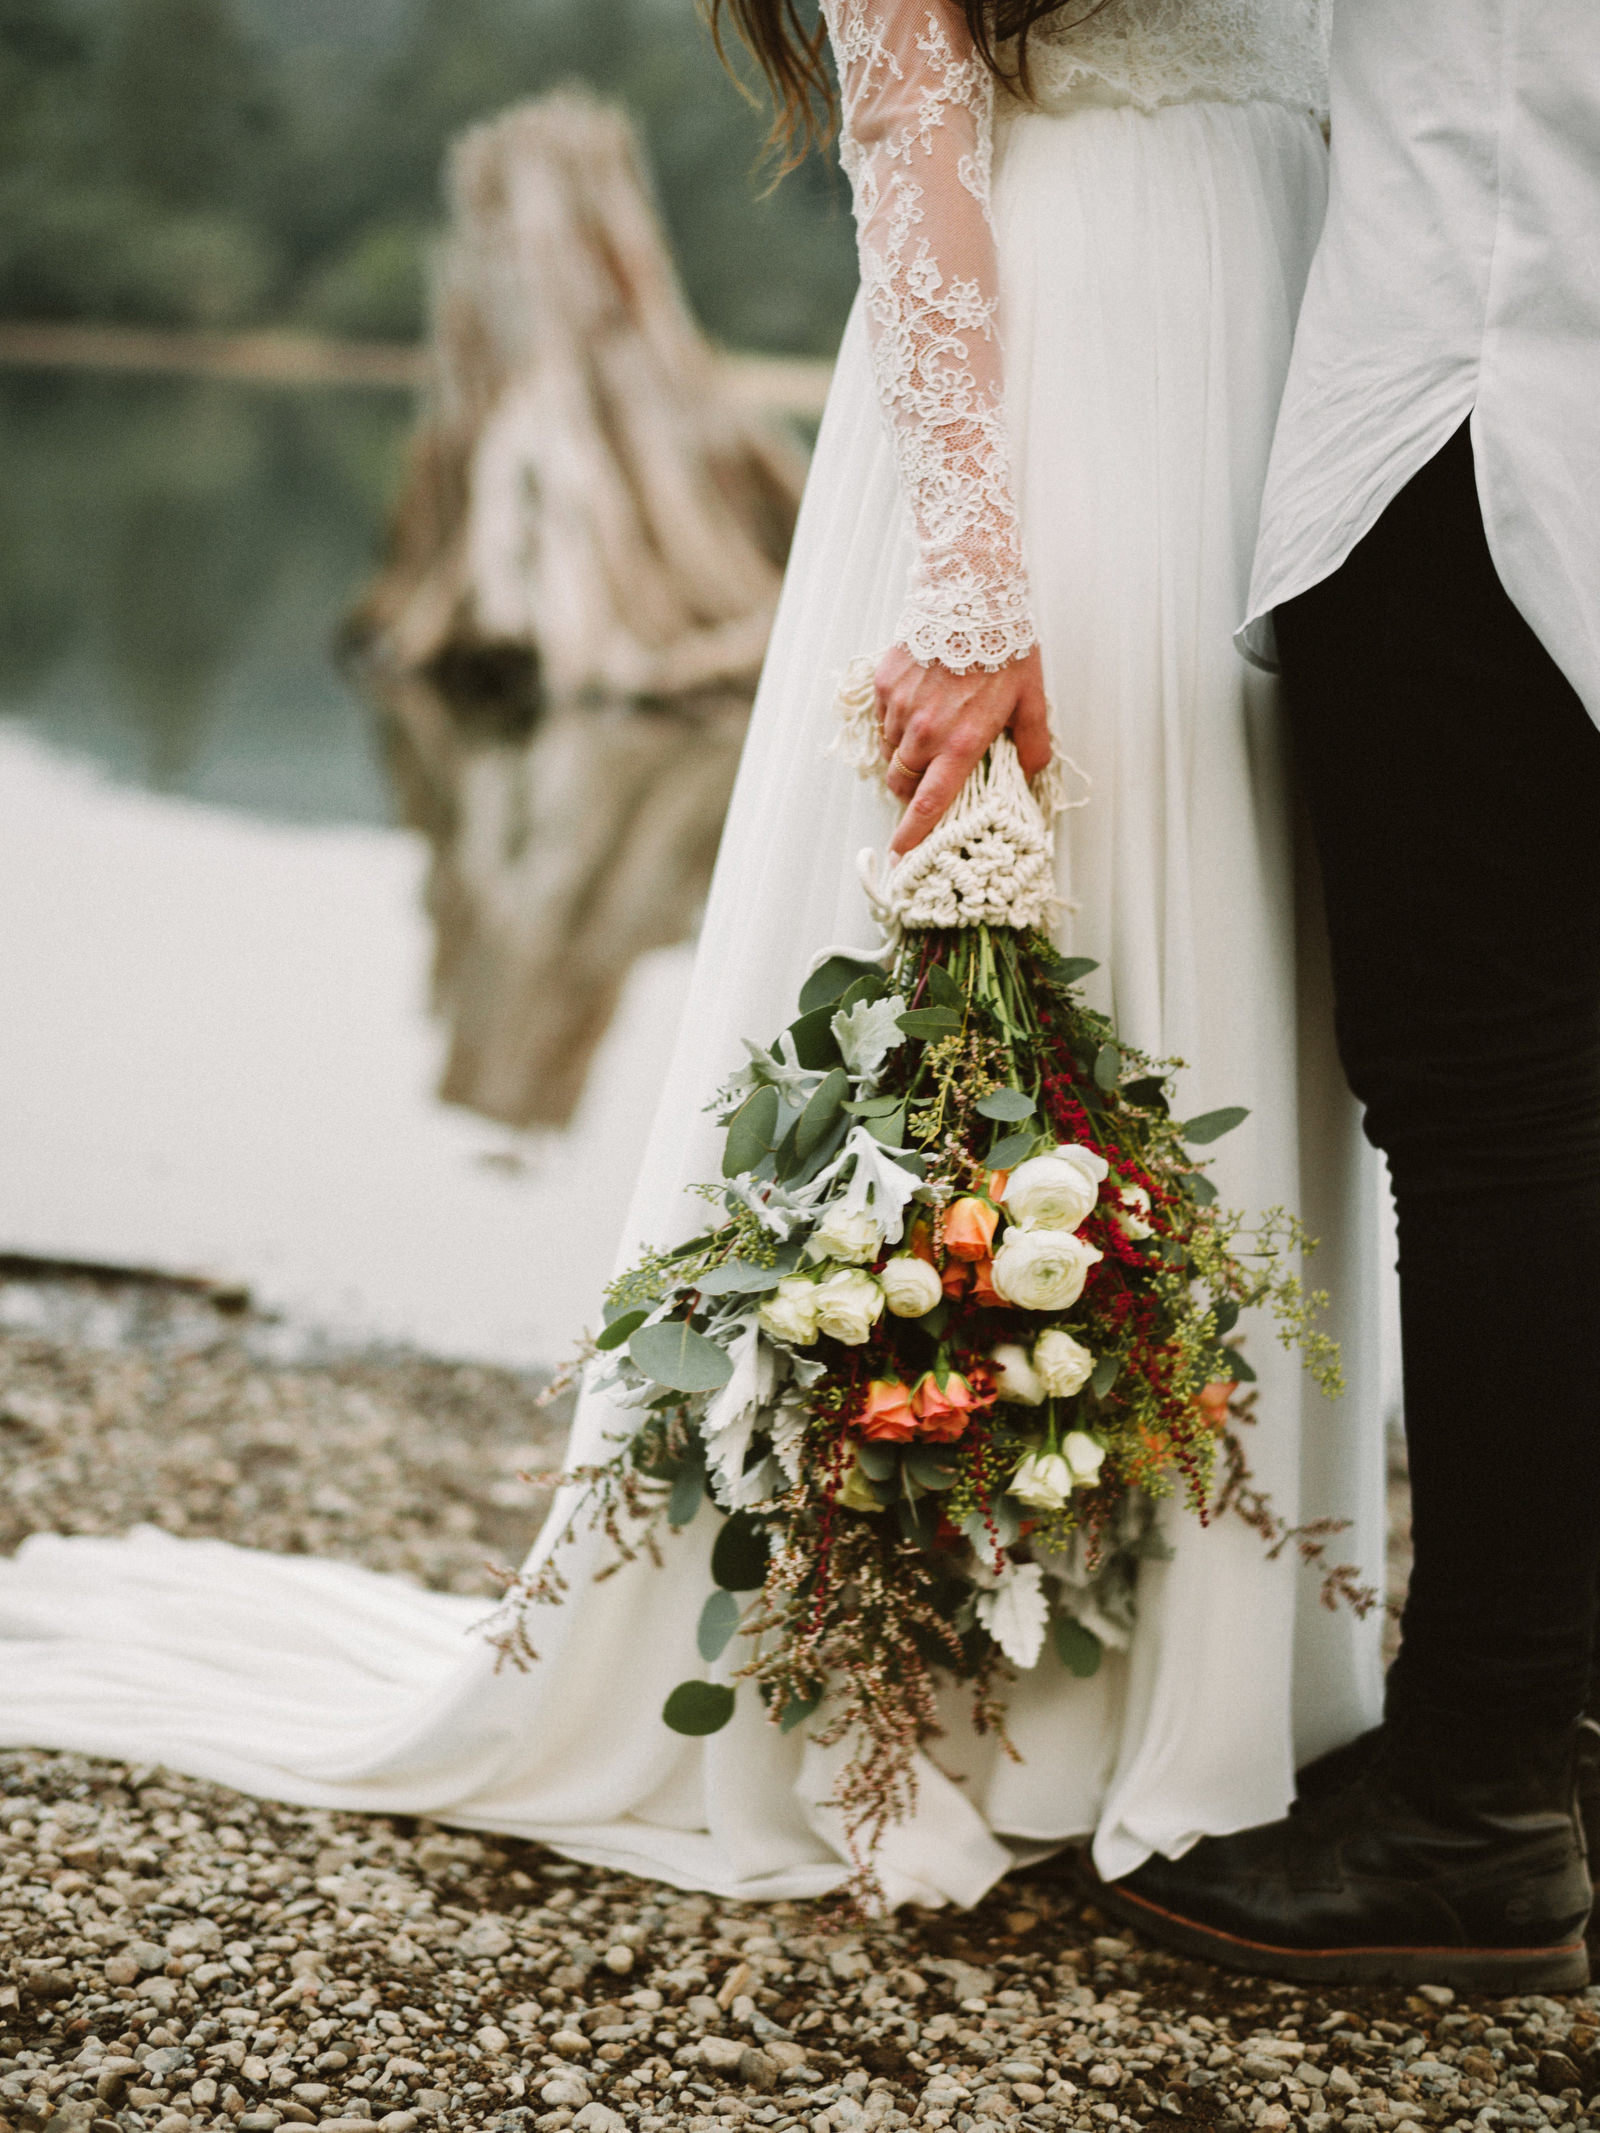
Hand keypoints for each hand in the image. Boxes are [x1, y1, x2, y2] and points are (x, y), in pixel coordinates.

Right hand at [878, 643, 1051, 854]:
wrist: (970, 596)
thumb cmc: (1005, 648)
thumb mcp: (1032, 698)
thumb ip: (1033, 742)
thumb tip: (1031, 771)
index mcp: (961, 743)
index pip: (929, 802)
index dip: (914, 834)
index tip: (901, 854)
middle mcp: (925, 732)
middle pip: (901, 783)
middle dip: (909, 790)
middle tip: (926, 779)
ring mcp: (900, 708)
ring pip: (889, 752)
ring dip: (903, 754)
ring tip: (927, 732)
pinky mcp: (886, 685)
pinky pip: (883, 719)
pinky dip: (895, 722)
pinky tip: (918, 703)